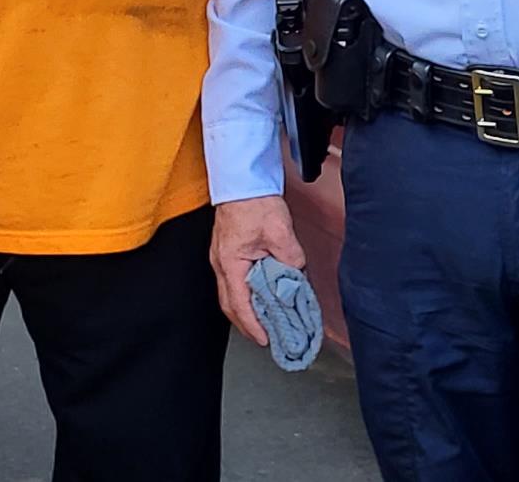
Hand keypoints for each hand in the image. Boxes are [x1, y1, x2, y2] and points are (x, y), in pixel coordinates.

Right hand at [210, 195, 306, 346]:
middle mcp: (220, 263)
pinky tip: (262, 295)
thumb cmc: (253, 201)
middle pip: (230, 304)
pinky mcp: (228, 250)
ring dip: (247, 310)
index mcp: (230, 263)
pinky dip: (247, 294)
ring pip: (231, 294)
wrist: (241, 178)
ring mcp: (221, 257)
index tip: (266, 340)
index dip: (254, 326)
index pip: (240, 304)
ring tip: (267, 320)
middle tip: (267, 336)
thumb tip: (298, 276)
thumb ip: (291, 258)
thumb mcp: (279, 231)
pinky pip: (235, 281)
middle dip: (247, 324)